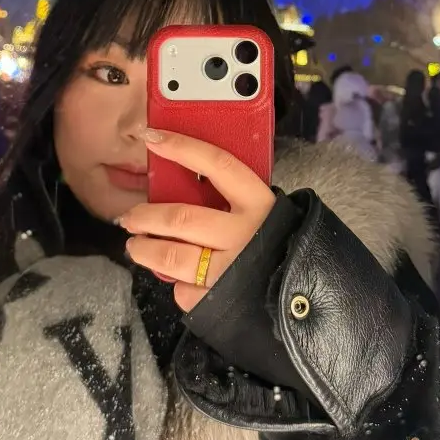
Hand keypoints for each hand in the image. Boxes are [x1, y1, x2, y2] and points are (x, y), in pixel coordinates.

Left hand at [119, 128, 275, 311]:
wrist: (309, 302)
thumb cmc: (282, 248)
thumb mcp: (269, 216)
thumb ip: (236, 201)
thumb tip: (187, 184)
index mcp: (259, 204)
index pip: (217, 165)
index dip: (182, 148)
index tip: (152, 137)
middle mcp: (245, 234)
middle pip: (180, 217)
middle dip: (145, 216)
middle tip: (130, 218)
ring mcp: (231, 270)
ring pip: (171, 257)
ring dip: (145, 251)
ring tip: (136, 247)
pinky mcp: (220, 302)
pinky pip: (184, 290)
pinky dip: (177, 285)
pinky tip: (180, 280)